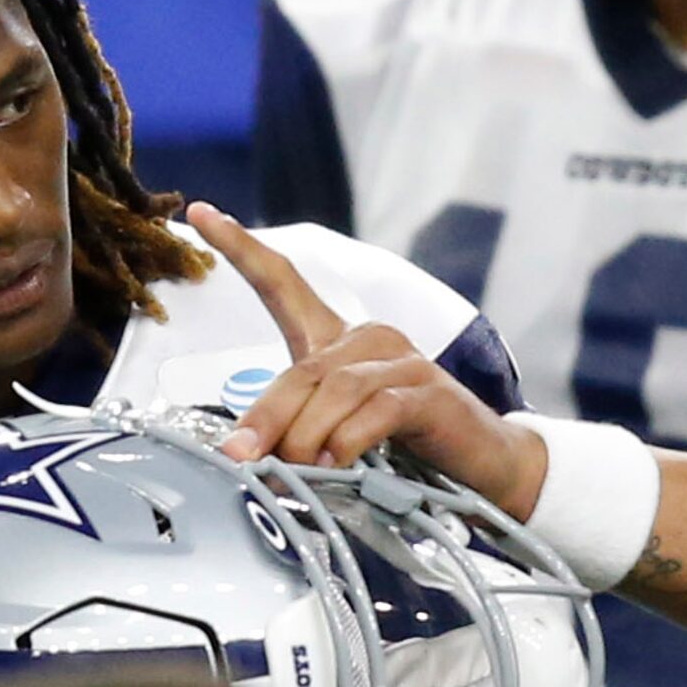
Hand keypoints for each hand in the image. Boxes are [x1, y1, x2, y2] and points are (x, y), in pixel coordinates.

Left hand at [185, 204, 549, 519]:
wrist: (485, 463)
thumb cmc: (408, 444)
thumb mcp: (340, 433)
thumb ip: (298, 429)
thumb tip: (247, 454)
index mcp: (341, 339)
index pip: (284, 283)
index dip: (242, 248)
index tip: (201, 214)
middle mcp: (371, 338)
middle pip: (302, 371)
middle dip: (266, 418)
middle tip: (242, 456)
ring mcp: (403, 361)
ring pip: (335, 391)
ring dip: (306, 437)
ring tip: (299, 471)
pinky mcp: (428, 392)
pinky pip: (376, 411)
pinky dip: (348, 441)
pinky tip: (337, 464)